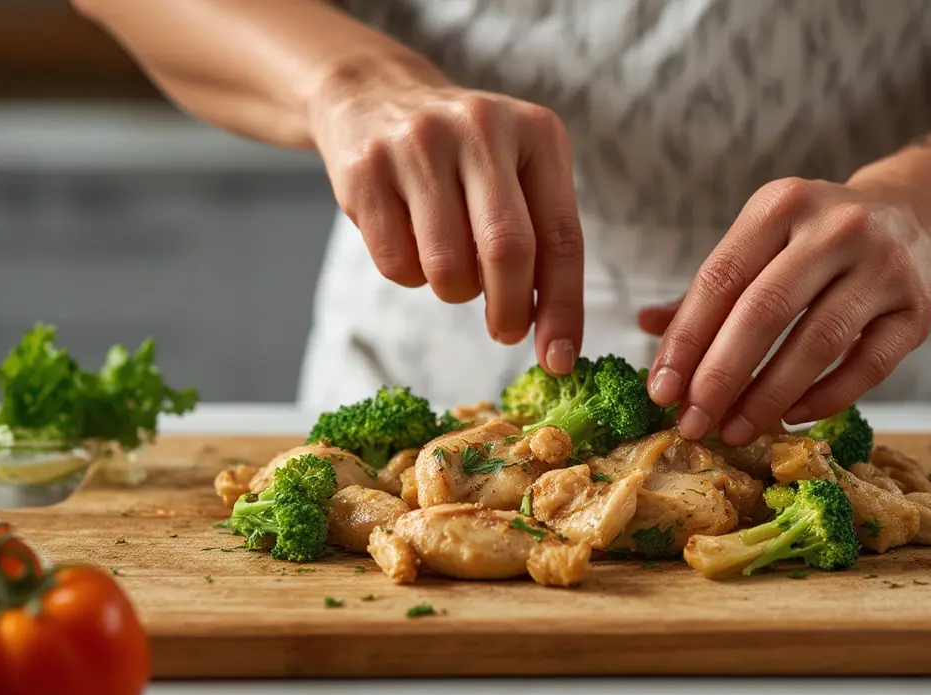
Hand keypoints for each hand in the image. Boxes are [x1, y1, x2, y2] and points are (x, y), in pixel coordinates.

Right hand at [307, 57, 583, 374]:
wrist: (376, 98)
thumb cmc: (465, 158)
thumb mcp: (519, 175)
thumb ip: (543, 243)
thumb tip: (554, 337)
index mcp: (538, 133)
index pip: (561, 237)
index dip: (563, 307)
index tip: (559, 359)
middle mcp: (481, 128)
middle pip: (507, 250)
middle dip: (509, 311)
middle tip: (505, 332)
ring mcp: (419, 144)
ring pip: (447, 266)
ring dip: (454, 291)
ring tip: (452, 265)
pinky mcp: (367, 170)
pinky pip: (396, 264)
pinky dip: (410, 275)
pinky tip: (410, 240)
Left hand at [642, 173, 930, 445]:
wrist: (921, 214)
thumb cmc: (820, 238)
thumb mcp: (764, 239)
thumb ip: (709, 287)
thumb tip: (643, 325)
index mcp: (781, 205)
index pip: (720, 279)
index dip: (686, 340)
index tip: (662, 390)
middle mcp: (835, 228)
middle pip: (764, 312)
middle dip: (720, 376)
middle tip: (692, 421)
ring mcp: (883, 267)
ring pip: (817, 343)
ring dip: (768, 396)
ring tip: (734, 429)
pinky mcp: (919, 309)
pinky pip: (868, 366)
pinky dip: (824, 397)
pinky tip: (790, 416)